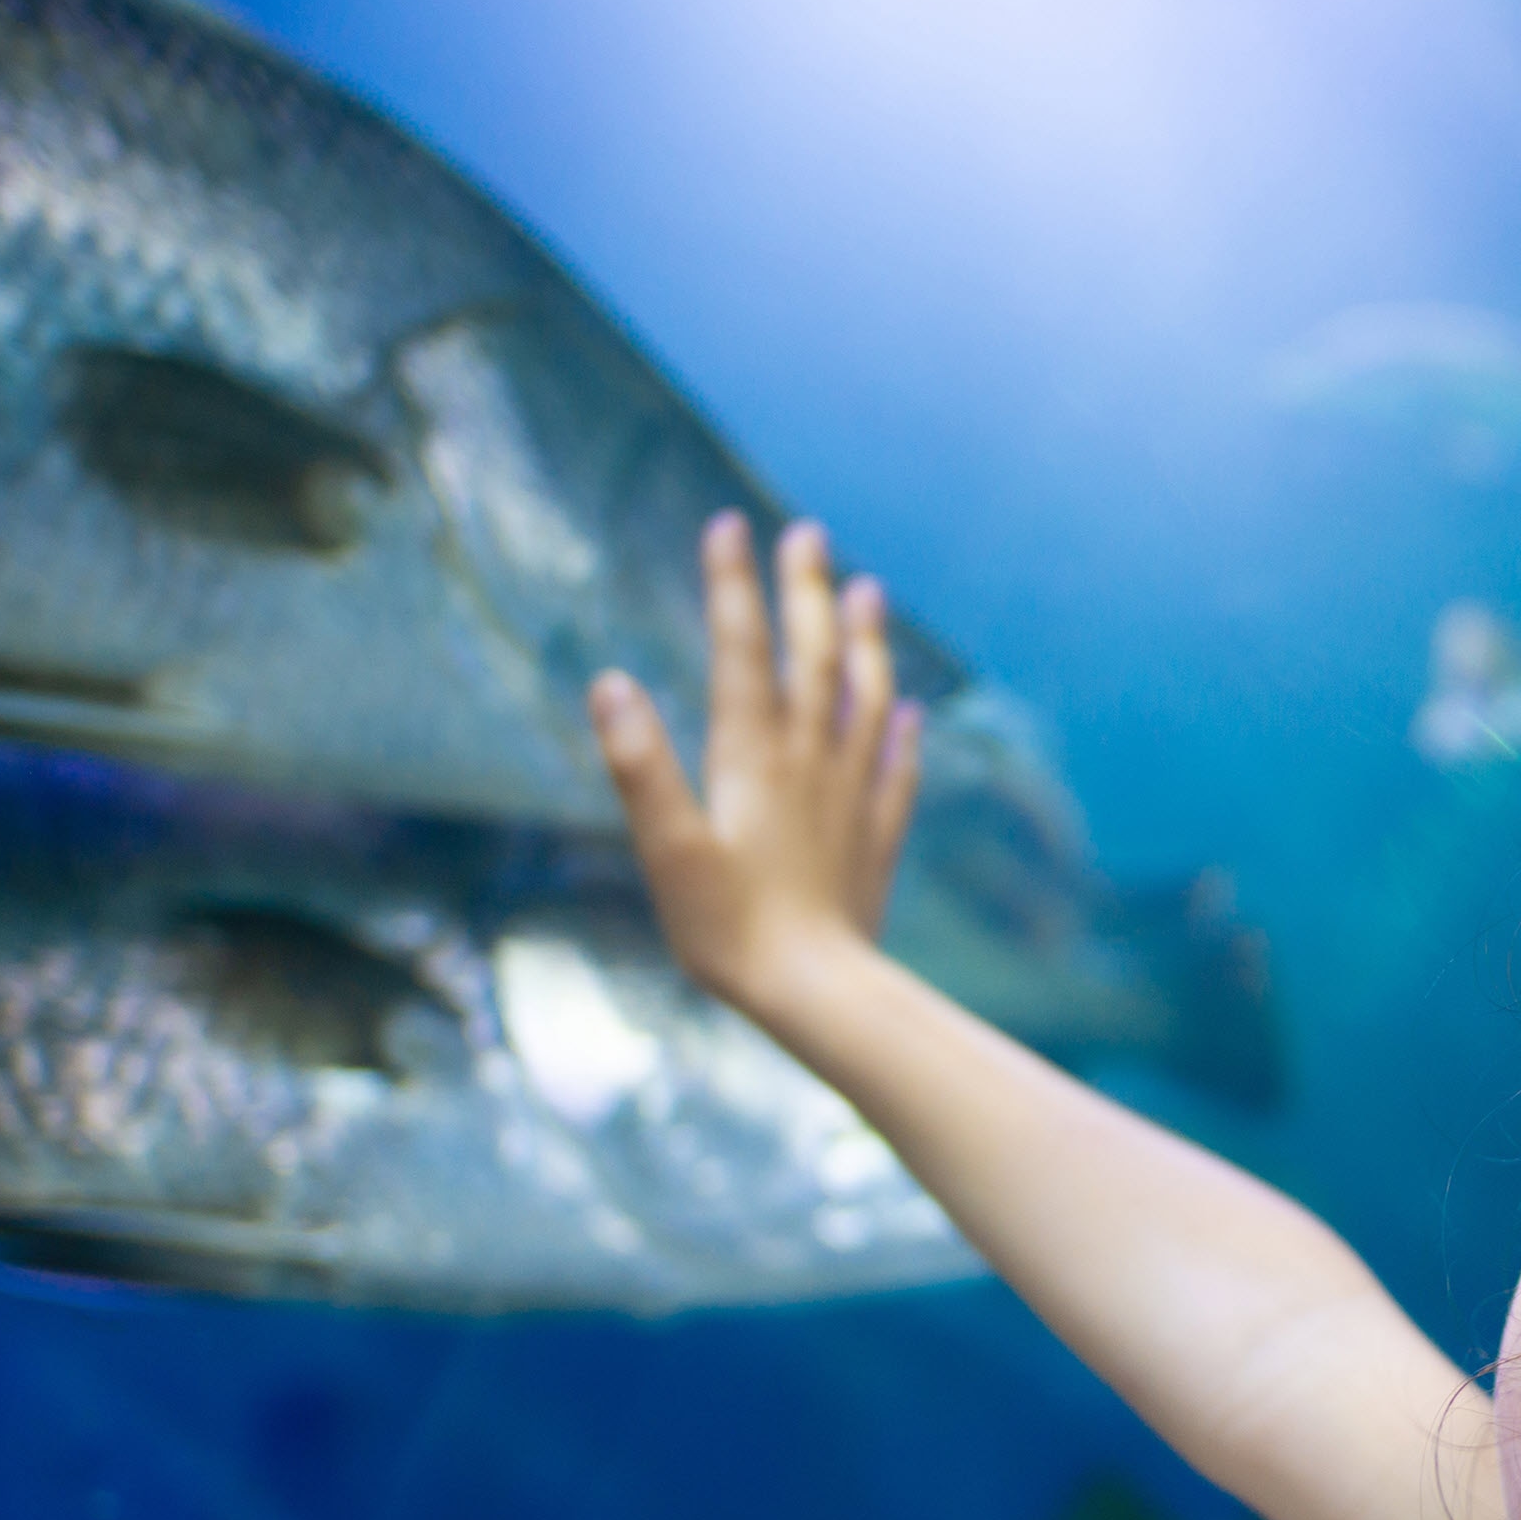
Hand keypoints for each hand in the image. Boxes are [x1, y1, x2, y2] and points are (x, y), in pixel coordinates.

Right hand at [589, 512, 922, 1015]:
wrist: (818, 995)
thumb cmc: (729, 931)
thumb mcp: (668, 850)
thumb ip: (640, 766)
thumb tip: (609, 682)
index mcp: (753, 760)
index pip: (742, 652)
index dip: (734, 586)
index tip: (730, 524)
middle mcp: (809, 764)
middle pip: (814, 659)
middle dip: (808, 591)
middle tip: (809, 532)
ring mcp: (850, 798)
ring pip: (866, 700)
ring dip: (867, 642)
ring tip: (871, 592)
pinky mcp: (874, 840)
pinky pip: (897, 771)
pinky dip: (904, 733)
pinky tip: (911, 713)